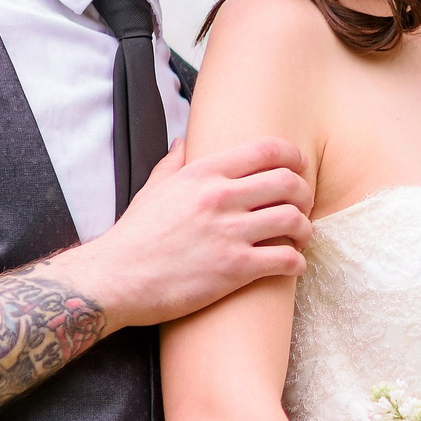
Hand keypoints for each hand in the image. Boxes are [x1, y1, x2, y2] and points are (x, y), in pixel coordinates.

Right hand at [64, 136, 311, 328]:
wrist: (115, 279)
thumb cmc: (134, 236)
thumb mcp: (153, 189)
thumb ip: (174, 163)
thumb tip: (184, 141)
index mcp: (203, 173)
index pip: (266, 150)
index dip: (293, 157)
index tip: (301, 168)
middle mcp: (220, 197)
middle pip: (288, 183)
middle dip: (305, 194)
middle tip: (303, 207)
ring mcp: (229, 232)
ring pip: (294, 220)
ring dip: (305, 230)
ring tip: (300, 238)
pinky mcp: (234, 268)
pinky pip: (286, 259)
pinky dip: (297, 263)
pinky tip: (292, 266)